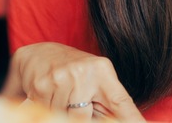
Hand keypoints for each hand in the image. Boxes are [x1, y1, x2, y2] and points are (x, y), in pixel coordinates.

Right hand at [7, 42, 145, 121]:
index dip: (132, 119)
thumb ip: (107, 102)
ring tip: (61, 94)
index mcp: (102, 71)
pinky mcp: (41, 85)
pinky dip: (46, 107)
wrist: (38, 54)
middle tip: (75, 98)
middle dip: (80, 115)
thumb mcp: (95, 79)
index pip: (120, 102)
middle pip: (84, 118)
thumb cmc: (73, 71)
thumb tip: (122, 120)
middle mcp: (84, 72)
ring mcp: (61, 78)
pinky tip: (48, 93)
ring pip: (63, 116)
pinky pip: (45, 111)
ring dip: (60, 111)